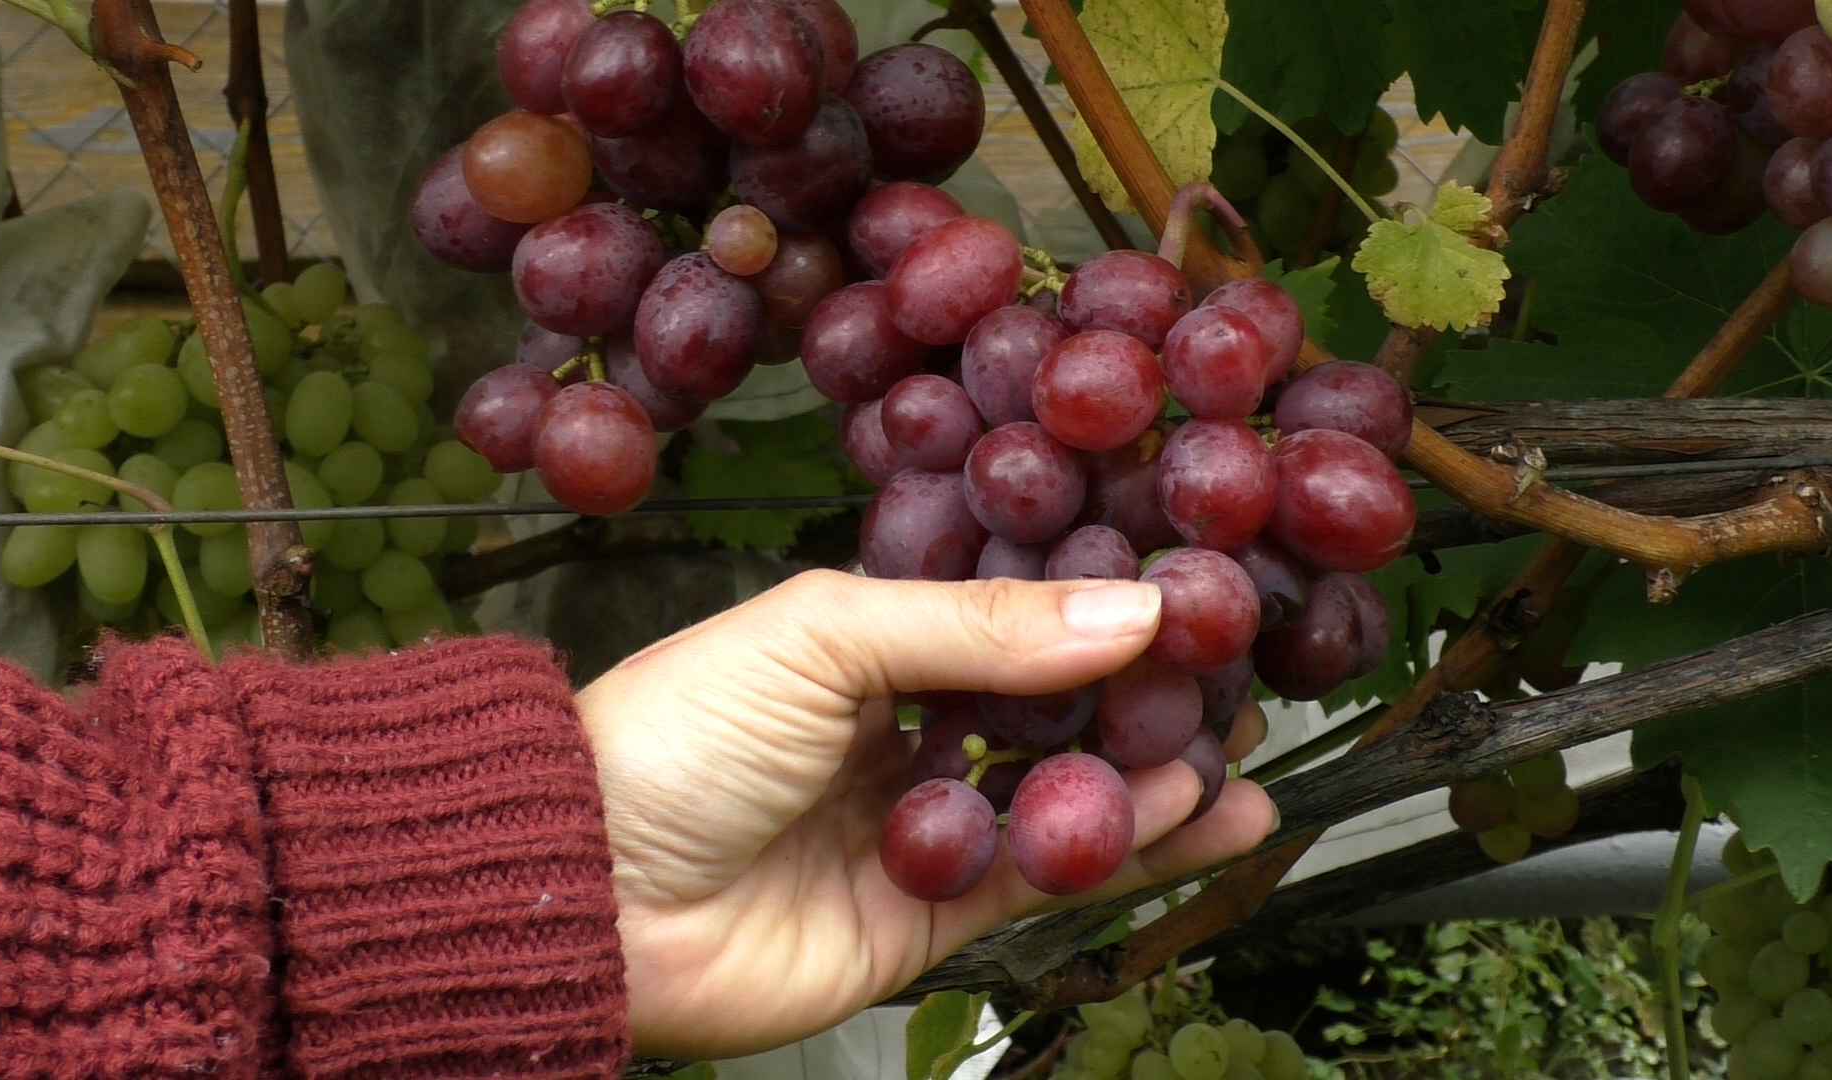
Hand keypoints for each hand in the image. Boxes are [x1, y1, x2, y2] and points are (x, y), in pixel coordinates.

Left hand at [576, 569, 1278, 1058]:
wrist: (585, 893)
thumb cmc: (670, 736)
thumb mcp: (824, 638)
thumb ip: (980, 628)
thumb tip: (1132, 606)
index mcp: (872, 637)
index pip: (1013, 605)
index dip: (1099, 591)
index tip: (1190, 573)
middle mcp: (905, 723)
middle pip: (1052, 701)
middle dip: (1144, 685)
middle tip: (1241, 662)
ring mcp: (922, 819)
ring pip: (1063, 789)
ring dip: (1156, 768)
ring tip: (1246, 740)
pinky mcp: (930, 911)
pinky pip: (1046, 876)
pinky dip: (1128, 850)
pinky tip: (1202, 817)